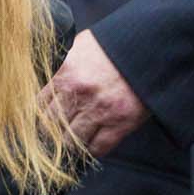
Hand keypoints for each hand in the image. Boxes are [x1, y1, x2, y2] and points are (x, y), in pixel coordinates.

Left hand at [40, 29, 148, 157]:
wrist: (156, 45)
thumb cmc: (119, 44)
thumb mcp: (82, 45)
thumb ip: (62, 62)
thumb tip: (45, 77)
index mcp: (66, 73)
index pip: (37, 106)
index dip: (38, 116)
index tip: (40, 122)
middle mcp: (80, 93)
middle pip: (51, 127)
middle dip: (50, 134)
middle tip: (52, 138)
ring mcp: (101, 109)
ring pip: (71, 142)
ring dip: (70, 145)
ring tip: (71, 144)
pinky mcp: (122, 121)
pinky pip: (99, 147)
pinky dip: (93, 150)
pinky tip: (91, 146)